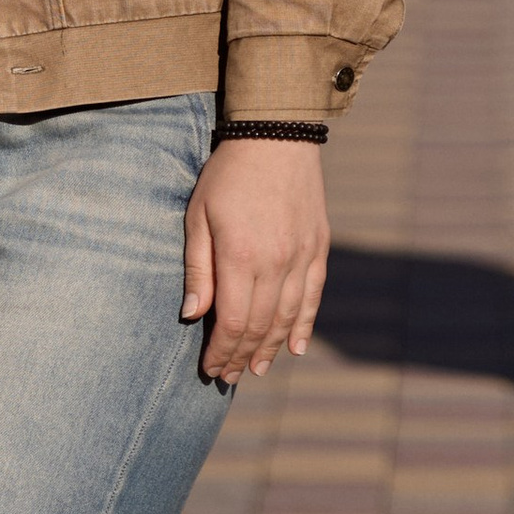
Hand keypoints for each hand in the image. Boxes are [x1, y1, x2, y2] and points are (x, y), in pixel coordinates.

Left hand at [182, 137, 328, 384]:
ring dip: (271, 348)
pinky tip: (295, 347)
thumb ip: (198, 267)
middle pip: (260, 325)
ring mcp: (302, 256)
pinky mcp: (319, 248)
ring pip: (288, 317)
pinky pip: (313, 296)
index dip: (222, 350)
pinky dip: (304, 325)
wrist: (276, 137)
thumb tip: (194, 314)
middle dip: (242, 355)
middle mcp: (276, 262)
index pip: (234, 321)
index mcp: (241, 256)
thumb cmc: (227, 175)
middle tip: (229, 376)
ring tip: (256, 368)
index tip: (211, 367)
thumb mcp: (198, 216)